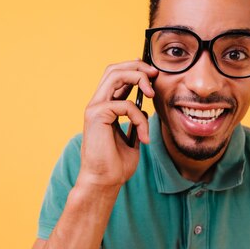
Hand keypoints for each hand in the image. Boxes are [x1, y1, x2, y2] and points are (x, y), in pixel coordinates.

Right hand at [78, 59, 157, 190]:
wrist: (104, 182)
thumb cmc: (116, 165)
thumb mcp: (131, 137)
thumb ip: (135, 119)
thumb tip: (145, 107)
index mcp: (104, 107)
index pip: (116, 76)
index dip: (134, 68)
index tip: (153, 73)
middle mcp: (97, 104)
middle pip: (114, 69)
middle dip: (137, 66)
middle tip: (155, 74)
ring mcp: (94, 108)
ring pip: (115, 76)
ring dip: (138, 78)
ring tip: (152, 94)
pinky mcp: (96, 115)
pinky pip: (125, 105)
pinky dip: (140, 119)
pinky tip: (144, 136)